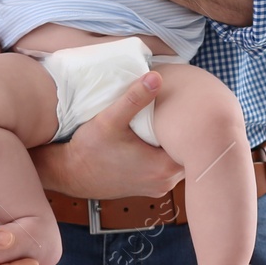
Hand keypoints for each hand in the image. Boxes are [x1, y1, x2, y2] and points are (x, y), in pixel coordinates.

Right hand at [40, 71, 182, 198]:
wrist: (69, 174)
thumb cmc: (88, 149)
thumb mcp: (111, 119)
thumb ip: (134, 98)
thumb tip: (156, 77)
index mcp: (162, 167)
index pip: (196, 146)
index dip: (195, 126)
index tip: (189, 109)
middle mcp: (165, 182)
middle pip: (190, 154)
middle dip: (186, 133)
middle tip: (183, 111)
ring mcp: (158, 187)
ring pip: (180, 161)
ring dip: (176, 144)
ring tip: (170, 123)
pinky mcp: (149, 187)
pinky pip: (168, 169)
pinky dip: (166, 154)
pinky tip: (158, 139)